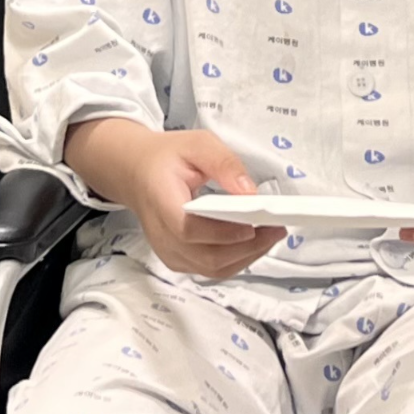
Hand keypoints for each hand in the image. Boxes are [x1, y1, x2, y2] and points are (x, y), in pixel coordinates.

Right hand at [62, 117, 285, 279]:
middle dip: (247, 248)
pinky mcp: (179, 260)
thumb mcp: (197, 144)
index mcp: (161, 202)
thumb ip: (224, 163)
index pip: (189, 230)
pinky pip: (211, 269)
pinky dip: (236, 260)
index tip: (253, 225)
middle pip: (207, 257)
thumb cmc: (167, 158)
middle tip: (276, 229)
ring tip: (271, 235)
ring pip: (212, 268)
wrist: (137, 173)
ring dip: (247, 256)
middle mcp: (162, 236)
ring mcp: (169, 252)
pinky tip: (254, 243)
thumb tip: (250, 192)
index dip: (222, 233)